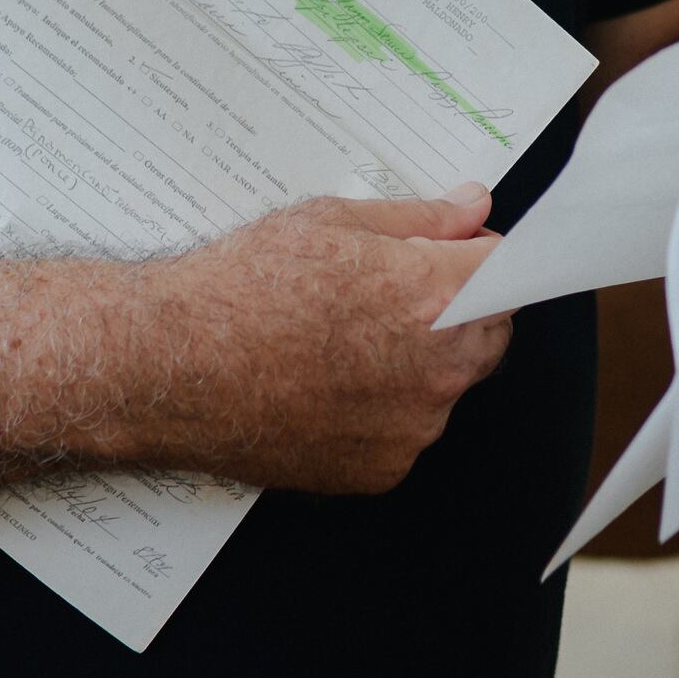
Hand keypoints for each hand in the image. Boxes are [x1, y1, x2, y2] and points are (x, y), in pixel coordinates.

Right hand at [145, 189, 508, 492]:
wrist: (169, 366)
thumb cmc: (240, 287)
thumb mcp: (331, 223)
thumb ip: (420, 219)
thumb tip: (472, 207)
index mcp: (438, 295)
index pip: (509, 271)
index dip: (481, 257)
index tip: (460, 255)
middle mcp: (439, 368)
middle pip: (490, 333)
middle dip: (457, 310)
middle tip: (388, 296)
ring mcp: (413, 427)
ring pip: (445, 387)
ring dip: (417, 365)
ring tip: (339, 345)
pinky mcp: (382, 471)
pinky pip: (405, 433)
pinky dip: (380, 414)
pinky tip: (324, 388)